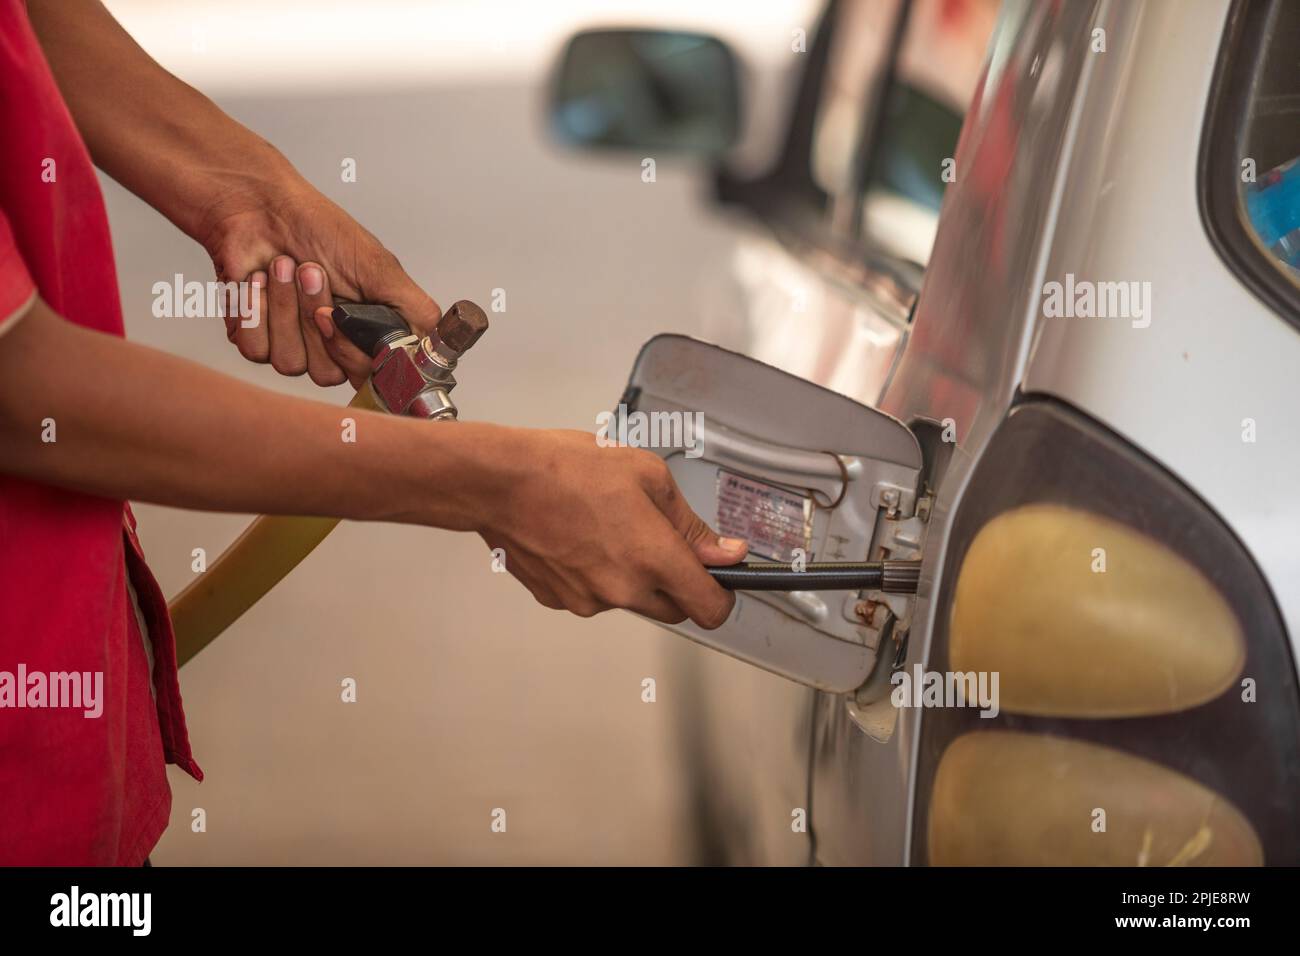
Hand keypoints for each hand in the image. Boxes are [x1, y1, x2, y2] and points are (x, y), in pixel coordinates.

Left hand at [198, 178, 439, 387]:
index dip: (353, 353)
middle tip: (312, 272)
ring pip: (290, 363)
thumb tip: (435, 346)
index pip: (370, 376)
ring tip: (283, 266)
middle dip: (313, 316)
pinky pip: (257, 350)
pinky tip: (258, 279)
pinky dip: (256, 308)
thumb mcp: (379, 266)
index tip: (340, 314)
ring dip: (285, 307)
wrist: (257, 206)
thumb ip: (414, 310)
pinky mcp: (257, 340)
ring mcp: (295, 345)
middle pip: (328, 373)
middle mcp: (333, 344)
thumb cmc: (316, 226)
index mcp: (368, 332)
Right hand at [475, 429, 747, 627]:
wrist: (500, 482)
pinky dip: (596, 574)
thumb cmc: (567, 469)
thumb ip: (691, 524)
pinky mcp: (560, 601)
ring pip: (631, 601)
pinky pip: (593, 595)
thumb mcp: (648, 476)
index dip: (722, 596)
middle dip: (677, 582)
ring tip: (607, 526)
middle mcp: (624, 590)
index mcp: (654, 559)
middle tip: (658, 538)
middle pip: (674, 609)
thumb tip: (726, 551)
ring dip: (633, 575)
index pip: (710, 609)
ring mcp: (589, 601)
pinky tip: (580, 536)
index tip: (720, 578)